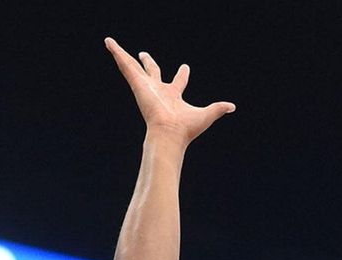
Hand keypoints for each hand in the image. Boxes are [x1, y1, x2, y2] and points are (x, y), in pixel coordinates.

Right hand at [104, 38, 234, 144]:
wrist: (170, 134)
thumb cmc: (186, 129)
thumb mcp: (207, 114)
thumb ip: (218, 108)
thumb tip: (232, 106)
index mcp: (173, 96)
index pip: (178, 82)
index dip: (182, 74)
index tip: (185, 67)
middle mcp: (157, 91)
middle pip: (152, 72)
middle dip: (148, 63)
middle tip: (144, 54)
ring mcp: (145, 87)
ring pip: (131, 67)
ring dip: (122, 54)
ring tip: (111, 43)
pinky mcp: (137, 84)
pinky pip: (125, 65)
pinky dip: (116, 53)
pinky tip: (109, 42)